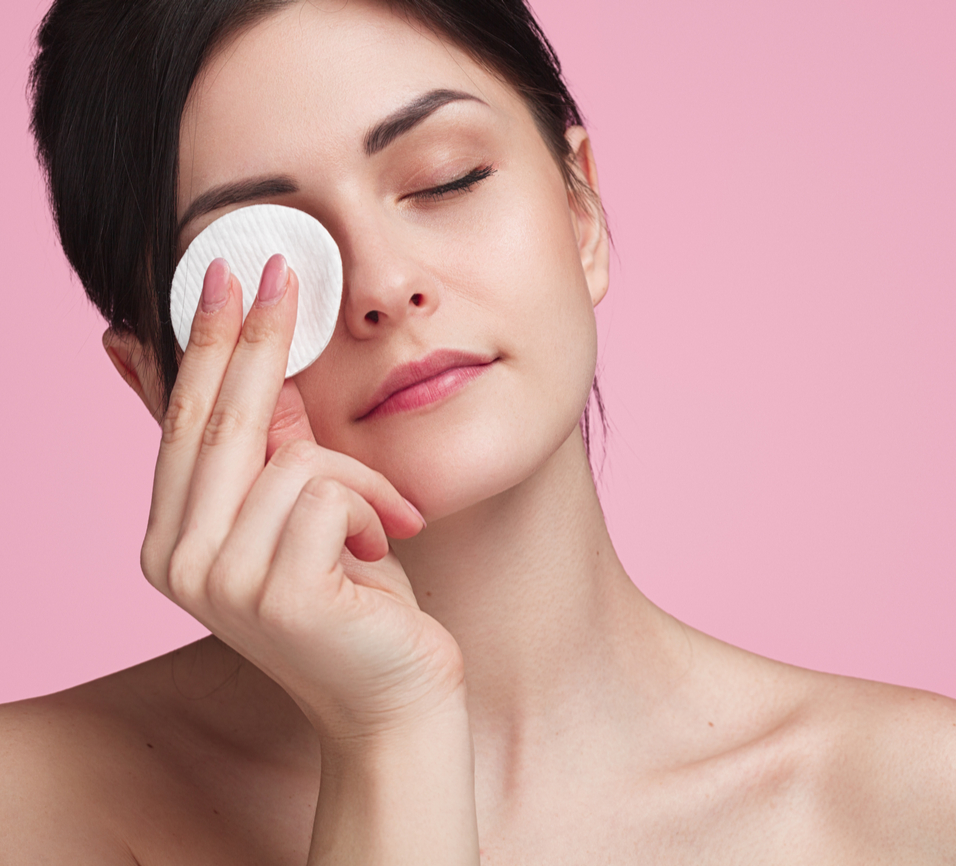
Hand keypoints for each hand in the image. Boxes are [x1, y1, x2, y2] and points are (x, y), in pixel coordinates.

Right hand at [140, 255, 464, 738]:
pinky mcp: (277, 592)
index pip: (186, 422)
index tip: (224, 271)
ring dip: (361, 482)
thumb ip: (274, 452)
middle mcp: (177, 561)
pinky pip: (330, 494)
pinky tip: (387, 554)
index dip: (207, 344)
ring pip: (295, 459)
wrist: (396, 702)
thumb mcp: (311, 518)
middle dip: (258, 339)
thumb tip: (252, 368)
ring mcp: (220, 582)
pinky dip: (373, 509)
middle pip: (222, 422)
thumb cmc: (360, 607)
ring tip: (389, 528)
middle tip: (284, 269)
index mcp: (174, 540)